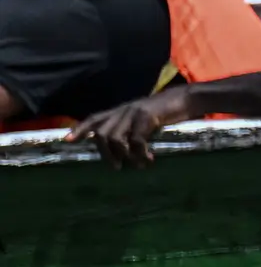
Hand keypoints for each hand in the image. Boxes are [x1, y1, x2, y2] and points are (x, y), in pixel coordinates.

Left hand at [77, 86, 194, 166]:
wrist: (187, 99)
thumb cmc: (168, 112)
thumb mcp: (145, 119)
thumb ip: (133, 129)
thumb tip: (124, 150)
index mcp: (121, 111)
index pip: (94, 118)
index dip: (80, 129)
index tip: (67, 141)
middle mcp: (123, 111)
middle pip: (101, 133)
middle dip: (105, 153)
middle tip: (117, 167)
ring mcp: (133, 113)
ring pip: (115, 138)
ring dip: (123, 155)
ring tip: (136, 165)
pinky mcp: (146, 117)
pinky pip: (136, 140)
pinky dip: (140, 154)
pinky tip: (148, 160)